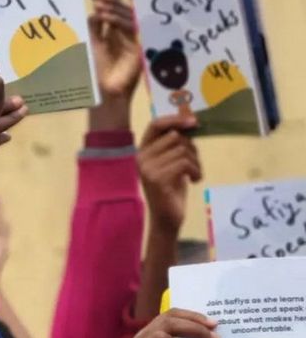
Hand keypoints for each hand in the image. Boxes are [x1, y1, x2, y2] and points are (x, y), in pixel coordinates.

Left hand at [87, 0, 141, 101]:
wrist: (108, 91)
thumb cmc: (99, 70)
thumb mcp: (94, 44)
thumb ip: (95, 28)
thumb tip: (94, 11)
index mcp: (114, 29)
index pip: (111, 7)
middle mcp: (124, 30)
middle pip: (120, 7)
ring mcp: (133, 36)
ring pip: (125, 15)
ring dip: (110, 8)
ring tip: (97, 4)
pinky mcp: (138, 44)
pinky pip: (130, 27)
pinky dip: (117, 20)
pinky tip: (105, 17)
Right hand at [138, 115, 200, 233]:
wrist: (166, 219)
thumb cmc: (171, 190)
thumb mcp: (173, 162)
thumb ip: (176, 144)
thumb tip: (190, 120)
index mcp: (142, 151)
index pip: (155, 124)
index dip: (174, 119)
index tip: (194, 122)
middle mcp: (141, 157)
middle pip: (175, 137)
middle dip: (192, 148)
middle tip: (195, 164)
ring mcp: (147, 168)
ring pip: (182, 150)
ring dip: (196, 162)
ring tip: (195, 174)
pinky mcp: (157, 179)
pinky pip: (184, 163)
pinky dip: (195, 171)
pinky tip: (194, 180)